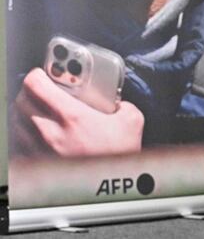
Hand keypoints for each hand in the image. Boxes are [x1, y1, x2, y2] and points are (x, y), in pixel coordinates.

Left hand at [12, 68, 143, 157]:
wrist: (109, 187)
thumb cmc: (118, 158)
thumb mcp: (132, 121)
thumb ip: (122, 103)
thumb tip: (115, 99)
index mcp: (72, 117)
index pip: (36, 84)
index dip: (38, 73)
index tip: (44, 72)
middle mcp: (49, 132)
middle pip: (21, 99)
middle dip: (32, 90)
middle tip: (45, 89)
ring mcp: (37, 148)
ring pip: (15, 119)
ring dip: (26, 110)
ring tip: (41, 109)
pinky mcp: (33, 162)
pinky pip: (18, 139)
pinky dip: (24, 131)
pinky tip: (38, 130)